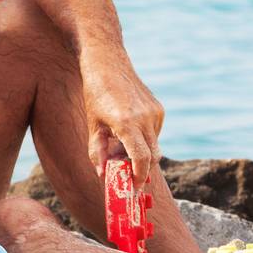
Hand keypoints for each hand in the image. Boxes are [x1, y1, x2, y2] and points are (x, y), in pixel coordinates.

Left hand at [81, 60, 164, 188]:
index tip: (135, 188)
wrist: (107, 64)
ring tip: (122, 147)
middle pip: (153, 156)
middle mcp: (145, 118)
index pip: (141, 159)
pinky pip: (155, 132)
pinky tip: (128, 128)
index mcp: (127, 123)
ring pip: (154, 145)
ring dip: (142, 153)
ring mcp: (155, 113)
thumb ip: (97, 152)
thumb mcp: (93, 125)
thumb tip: (102, 176)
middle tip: (131, 179)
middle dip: (143, 170)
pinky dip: (144, 138)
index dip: (139, 176)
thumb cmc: (95, 95)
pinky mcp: (159, 109)